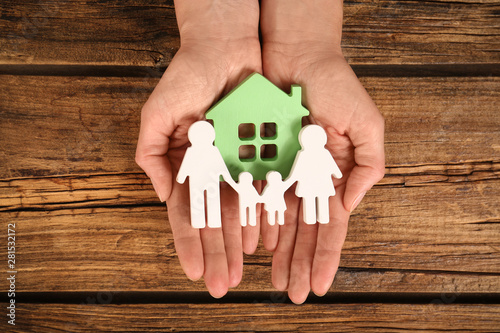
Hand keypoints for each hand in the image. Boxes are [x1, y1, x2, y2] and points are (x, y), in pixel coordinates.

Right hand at [135, 0, 261, 297]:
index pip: (186, 213)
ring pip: (240, 211)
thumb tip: (161, 195)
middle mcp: (212, 170)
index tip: (195, 270)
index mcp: (186, 165)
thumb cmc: (187, 77)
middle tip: (222, 284)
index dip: (189, 243)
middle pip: (214, 219)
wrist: (226, 47)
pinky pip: (264, 187)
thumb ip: (150, 155)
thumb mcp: (157, 114)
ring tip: (242, 270)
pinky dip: (263, 213)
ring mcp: (237, 163)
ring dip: (239, 242)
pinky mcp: (262, 152)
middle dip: (217, 253)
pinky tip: (263, 239)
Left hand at [260, 0, 384, 303]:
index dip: (325, 257)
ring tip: (272, 279)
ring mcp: (284, 172)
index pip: (330, 226)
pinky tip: (254, 246)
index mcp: (334, 177)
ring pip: (279, 221)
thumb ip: (368, 166)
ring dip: (277, 252)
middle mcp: (308, 180)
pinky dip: (255, 221)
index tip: (318, 286)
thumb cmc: (336, 86)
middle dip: (298, 264)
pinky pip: (255, 196)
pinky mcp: (260, 159)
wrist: (298, 57)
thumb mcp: (366, 123)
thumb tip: (350, 206)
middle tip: (291, 294)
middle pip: (302, 231)